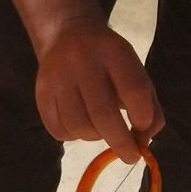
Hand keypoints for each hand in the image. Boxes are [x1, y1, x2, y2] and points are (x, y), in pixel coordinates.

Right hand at [33, 17, 161, 157]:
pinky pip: (57, 129)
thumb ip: (150, 107)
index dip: (142, 116)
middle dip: (121, 142)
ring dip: (95, 138)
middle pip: (102, 113)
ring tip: (101, 131)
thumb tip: (143, 142)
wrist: (67, 34)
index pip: (133, 90)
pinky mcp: (41, 92)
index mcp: (114, 53)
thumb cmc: (110, 62)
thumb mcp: (137, 72)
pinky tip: (80, 126)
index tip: (143, 129)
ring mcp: (57, 77)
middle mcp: (83, 62)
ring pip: (78, 125)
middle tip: (130, 157)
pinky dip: (73, 136)